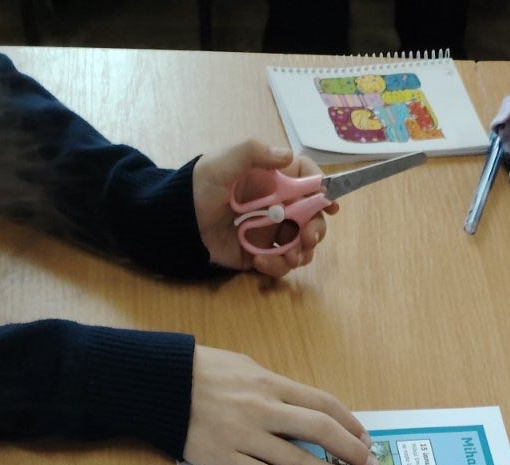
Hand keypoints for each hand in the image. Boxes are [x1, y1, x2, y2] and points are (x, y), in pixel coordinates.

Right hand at [185, 346, 375, 464]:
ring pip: (298, 460)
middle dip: (351, 452)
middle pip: (320, 432)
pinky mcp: (226, 460)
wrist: (157, 386)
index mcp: (270, 384)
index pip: (323, 405)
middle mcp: (263, 410)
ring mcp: (245, 437)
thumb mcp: (244, 368)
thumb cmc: (201, 372)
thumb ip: (275, 388)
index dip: (350, 425)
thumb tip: (304, 409)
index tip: (366, 441)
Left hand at [191, 140, 335, 276]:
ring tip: (290, 257)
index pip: (307, 181)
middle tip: (309, 238)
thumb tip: (288, 156)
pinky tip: (260, 261)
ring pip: (301, 245)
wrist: (179, 221)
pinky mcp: (261, 254)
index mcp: (273, 179)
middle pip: (311, 218)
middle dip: (316, 229)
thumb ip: (254, 152)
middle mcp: (277, 205)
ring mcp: (270, 232)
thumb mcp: (224, 162)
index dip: (322, 191)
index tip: (330, 204)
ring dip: (302, 253)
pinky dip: (276, 266)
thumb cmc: (200, 186)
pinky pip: (280, 264)